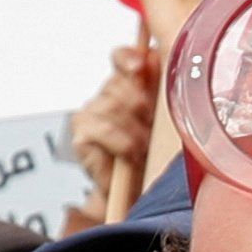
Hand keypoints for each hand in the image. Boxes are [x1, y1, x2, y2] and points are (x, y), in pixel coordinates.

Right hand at [69, 22, 157, 226]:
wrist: (142, 192)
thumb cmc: (159, 155)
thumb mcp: (169, 119)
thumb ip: (164, 88)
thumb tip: (158, 60)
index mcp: (134, 85)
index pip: (123, 58)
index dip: (128, 59)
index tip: (139, 67)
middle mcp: (110, 94)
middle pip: (119, 83)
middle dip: (140, 106)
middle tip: (153, 127)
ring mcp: (93, 112)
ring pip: (112, 106)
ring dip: (134, 131)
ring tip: (145, 147)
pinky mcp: (82, 133)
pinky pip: (101, 128)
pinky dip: (120, 143)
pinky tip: (129, 155)